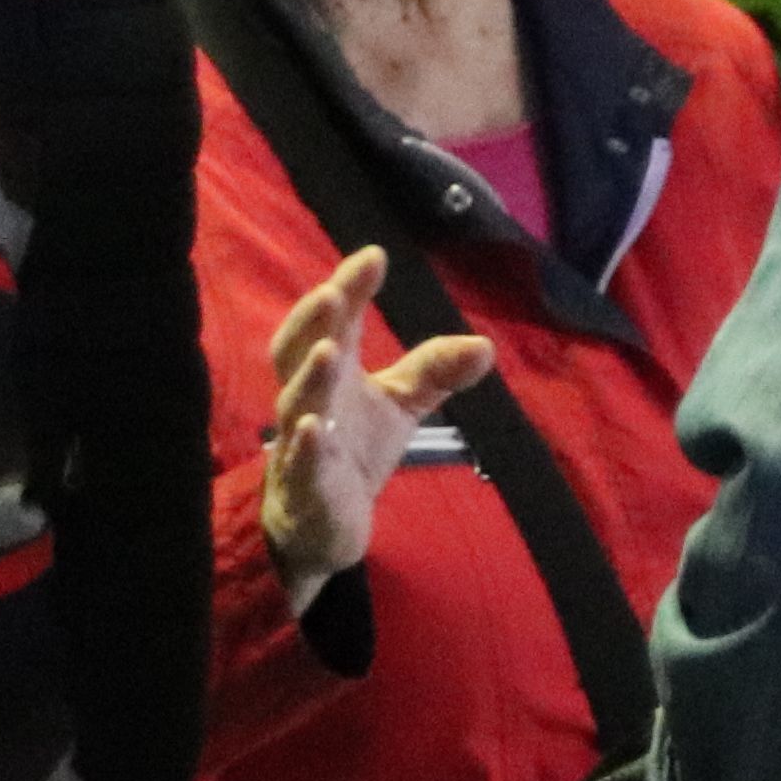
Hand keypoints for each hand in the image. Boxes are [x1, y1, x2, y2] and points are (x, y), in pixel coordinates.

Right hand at [256, 246, 491, 590]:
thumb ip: (433, 372)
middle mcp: (308, 399)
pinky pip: (299, 466)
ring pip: (295, 405)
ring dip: (310, 377)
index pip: (335, 322)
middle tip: (332, 292)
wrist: (320, 524)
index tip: (374, 256)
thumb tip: (485, 346)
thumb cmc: (352, 449)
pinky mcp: (304, 489)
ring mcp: (301, 443)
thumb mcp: (399, 404)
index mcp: (331, 371)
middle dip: (312, 322)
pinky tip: (311, 428)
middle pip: (297, 352)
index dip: (349, 289)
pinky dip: (304, 447)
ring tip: (328, 350)